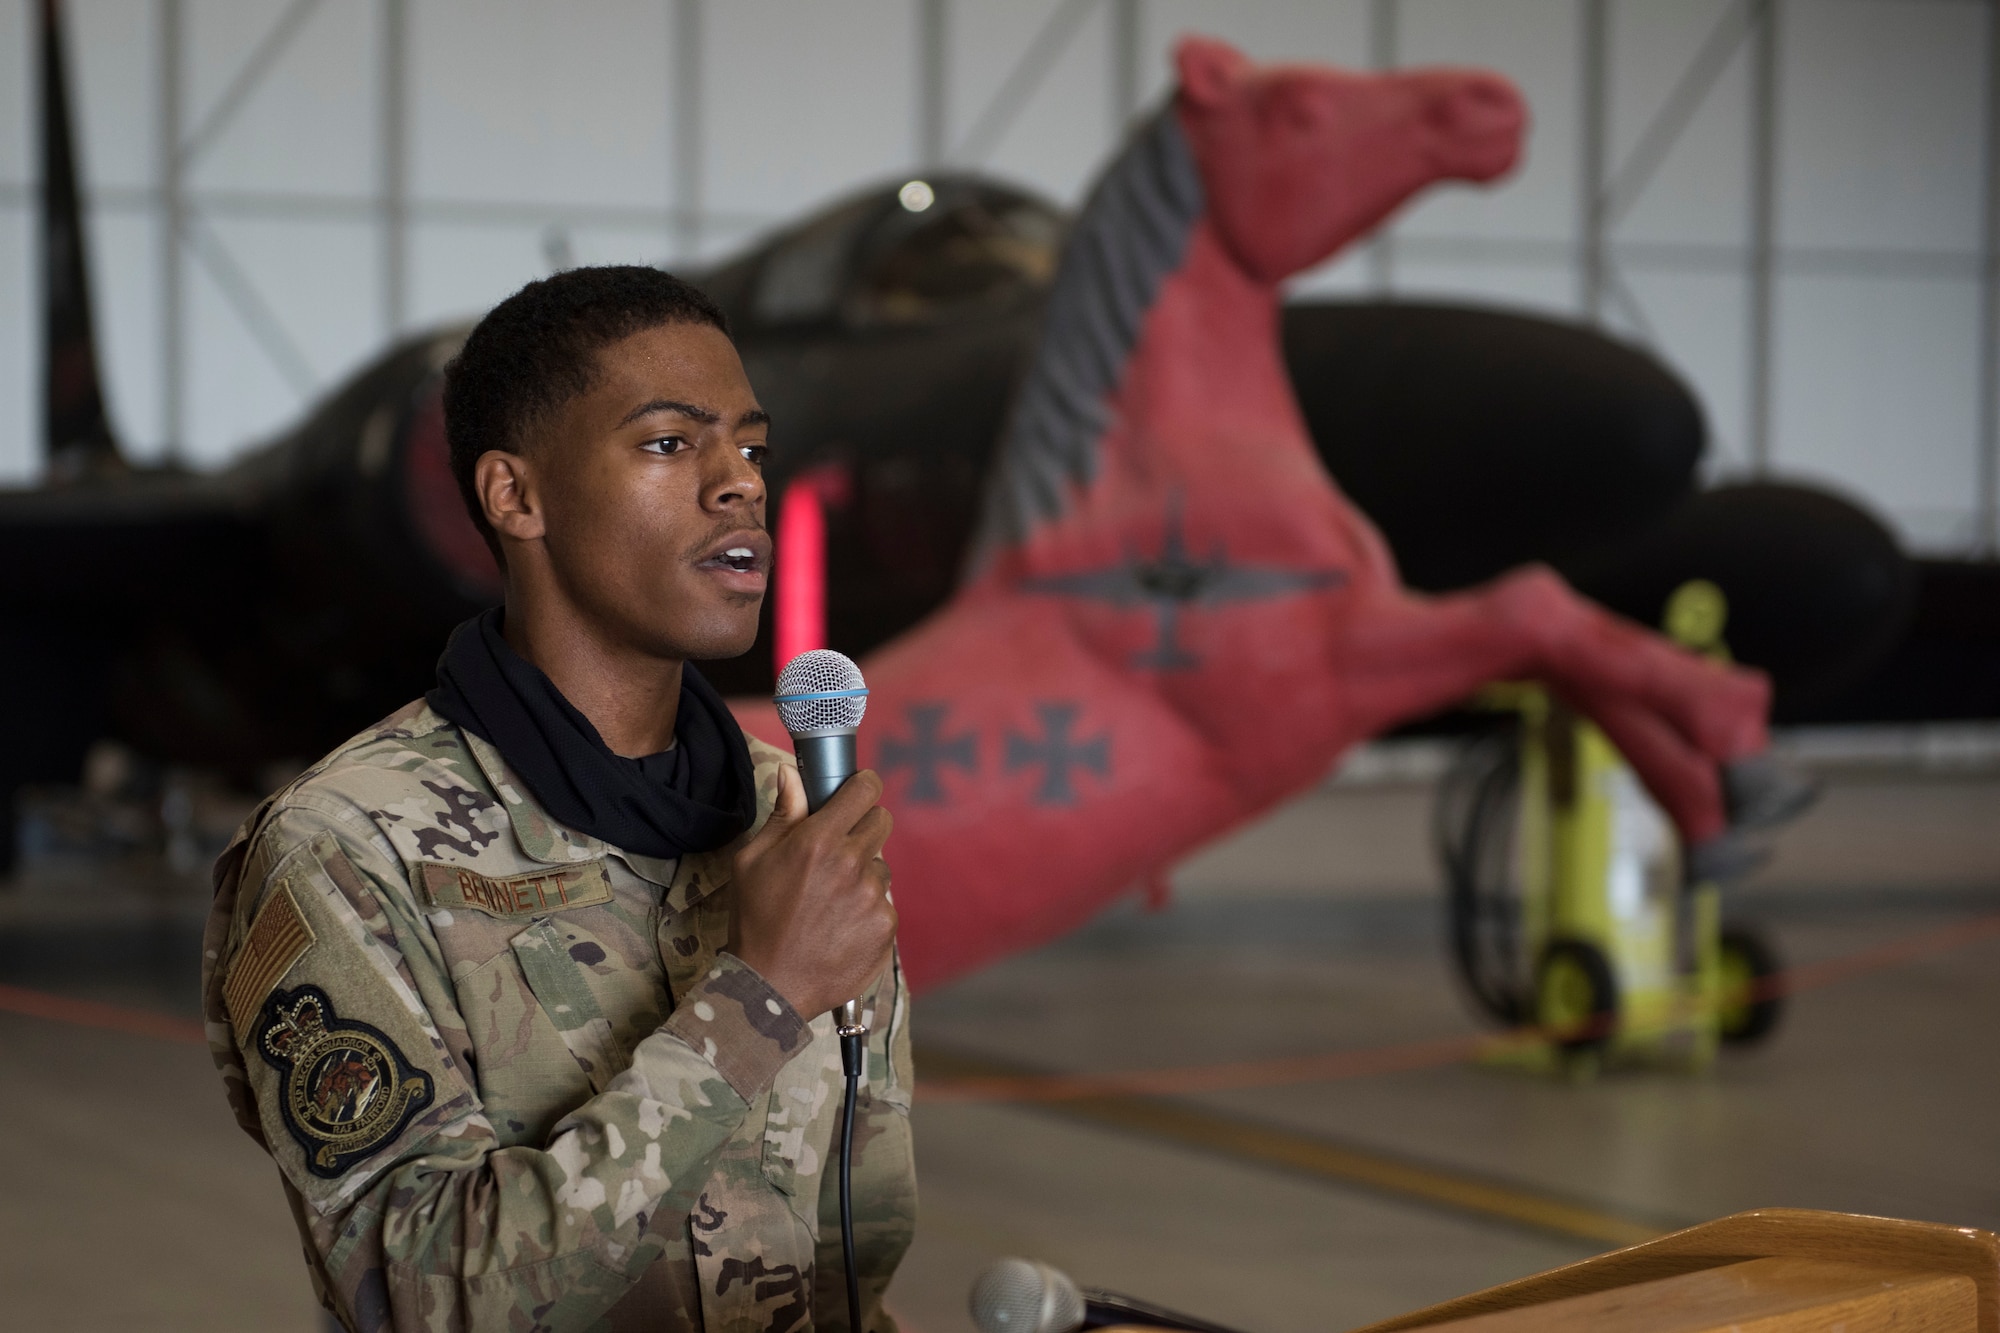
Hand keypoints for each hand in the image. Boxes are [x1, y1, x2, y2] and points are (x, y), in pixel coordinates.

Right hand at [727, 764, 895, 1020]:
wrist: (769, 985)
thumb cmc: (754, 919)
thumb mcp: (752, 860)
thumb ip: (781, 814)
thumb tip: (791, 773)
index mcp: (819, 840)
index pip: (864, 791)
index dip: (862, 786)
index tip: (858, 791)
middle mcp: (853, 864)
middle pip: (881, 822)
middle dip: (863, 828)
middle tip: (840, 850)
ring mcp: (873, 897)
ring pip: (881, 867)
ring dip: (863, 875)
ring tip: (830, 901)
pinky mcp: (885, 926)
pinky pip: (884, 904)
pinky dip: (867, 910)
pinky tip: (840, 926)